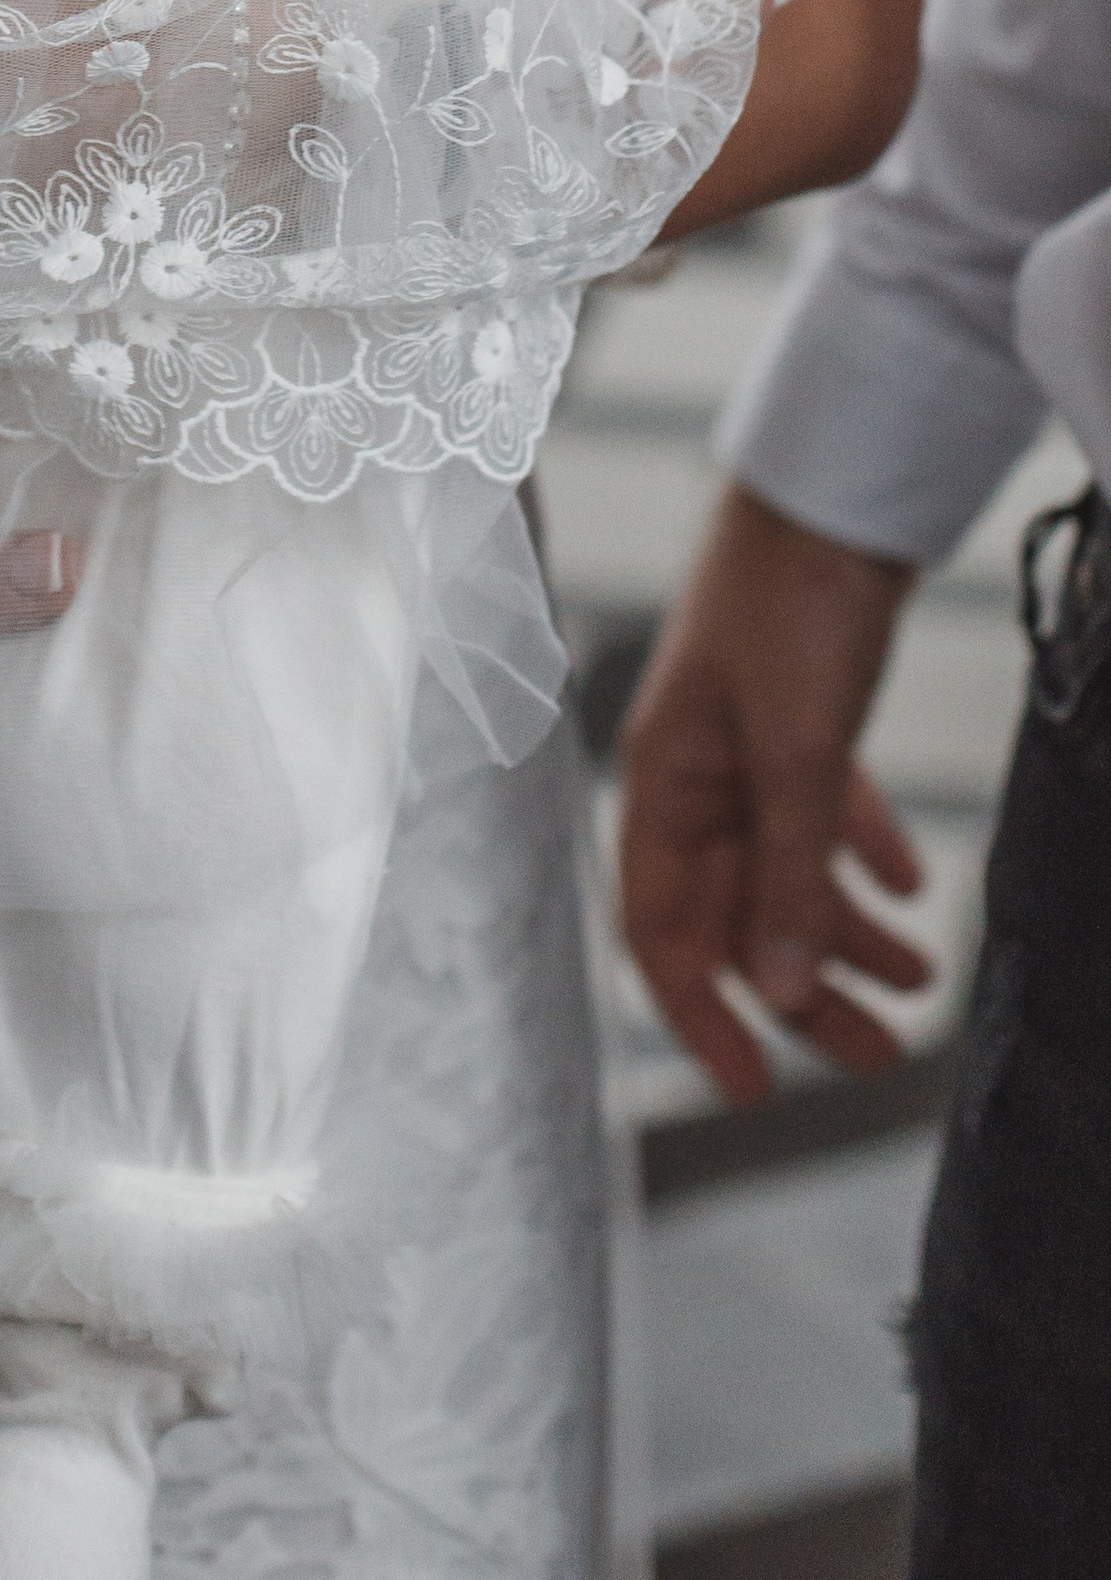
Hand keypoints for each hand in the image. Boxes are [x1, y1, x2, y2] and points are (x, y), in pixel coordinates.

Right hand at [619, 479, 931, 1100]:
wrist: (833, 491)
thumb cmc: (790, 602)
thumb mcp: (798, 748)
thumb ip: (791, 870)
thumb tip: (786, 990)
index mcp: (662, 784)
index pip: (658, 931)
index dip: (699, 1015)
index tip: (755, 1089)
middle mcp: (694, 777)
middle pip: (736, 915)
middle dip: (804, 994)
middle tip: (880, 1057)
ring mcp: (745, 748)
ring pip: (785, 873)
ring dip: (848, 934)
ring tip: (922, 978)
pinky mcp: (797, 720)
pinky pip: (820, 815)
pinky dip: (862, 857)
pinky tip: (913, 885)